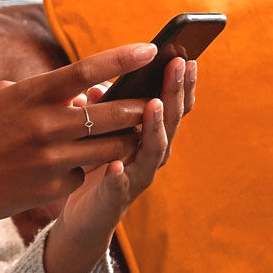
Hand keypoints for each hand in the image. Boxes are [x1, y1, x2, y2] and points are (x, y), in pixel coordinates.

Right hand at [0, 42, 158, 225]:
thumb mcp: (0, 100)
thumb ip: (39, 92)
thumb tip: (76, 93)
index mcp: (32, 95)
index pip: (87, 70)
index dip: (123, 58)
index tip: (150, 48)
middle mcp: (45, 125)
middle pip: (111, 112)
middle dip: (138, 107)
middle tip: (153, 102)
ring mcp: (50, 159)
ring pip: (109, 147)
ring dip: (124, 140)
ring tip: (130, 134)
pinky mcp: (51, 189)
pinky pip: (83, 174)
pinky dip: (81, 169)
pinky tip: (66, 169)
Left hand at [43, 54, 197, 272]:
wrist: (86, 217)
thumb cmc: (97, 165)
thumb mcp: (101, 131)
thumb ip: (104, 111)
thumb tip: (97, 86)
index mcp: (150, 135)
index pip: (173, 105)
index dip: (181, 83)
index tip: (186, 55)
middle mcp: (151, 155)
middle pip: (171, 121)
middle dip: (176, 92)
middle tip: (180, 65)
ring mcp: (137, 178)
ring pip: (153, 151)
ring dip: (156, 127)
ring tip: (154, 105)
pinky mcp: (115, 200)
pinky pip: (118, 188)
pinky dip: (118, 177)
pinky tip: (114, 165)